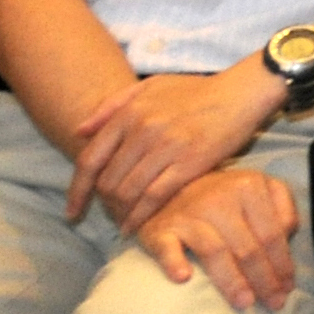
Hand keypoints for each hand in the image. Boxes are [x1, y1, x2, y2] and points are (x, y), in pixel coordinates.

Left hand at [67, 63, 277, 231]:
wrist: (243, 91)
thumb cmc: (197, 90)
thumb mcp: (150, 86)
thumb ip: (112, 106)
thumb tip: (79, 132)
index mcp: (129, 114)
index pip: (90, 160)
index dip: (76, 191)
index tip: (71, 211)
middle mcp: (143, 130)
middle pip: (107, 181)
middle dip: (103, 205)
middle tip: (108, 217)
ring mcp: (166, 147)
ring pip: (128, 192)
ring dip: (120, 213)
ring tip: (123, 223)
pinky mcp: (190, 162)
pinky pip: (155, 196)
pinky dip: (141, 216)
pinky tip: (136, 227)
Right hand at [135, 167, 300, 312]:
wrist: (173, 187)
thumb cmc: (226, 195)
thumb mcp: (262, 189)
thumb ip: (283, 210)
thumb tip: (288, 236)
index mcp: (249, 187)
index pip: (271, 234)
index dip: (282, 264)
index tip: (288, 288)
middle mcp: (219, 199)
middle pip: (246, 247)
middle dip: (263, 280)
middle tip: (274, 304)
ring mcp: (188, 215)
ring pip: (214, 251)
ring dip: (231, 281)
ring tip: (244, 303)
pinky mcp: (159, 229)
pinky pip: (166, 248)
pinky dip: (174, 262)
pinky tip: (184, 279)